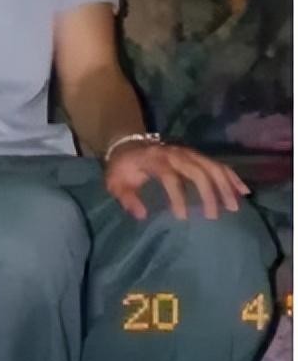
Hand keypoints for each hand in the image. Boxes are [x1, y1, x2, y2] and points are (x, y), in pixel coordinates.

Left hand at [105, 140, 250, 220]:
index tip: (182, 217)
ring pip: (211, 166)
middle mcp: (173, 153)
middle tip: (213, 216)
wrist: (127, 143)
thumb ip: (126, 198)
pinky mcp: (195, 155)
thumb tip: (141, 214)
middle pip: (197, 171)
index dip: (177, 196)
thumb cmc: (123, 167)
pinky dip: (231, 176)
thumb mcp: (116, 182)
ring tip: (233, 206)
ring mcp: (187, 152)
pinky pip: (217, 163)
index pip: (170, 176)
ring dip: (224, 185)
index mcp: (154, 159)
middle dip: (208, 193)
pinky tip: (243, 191)